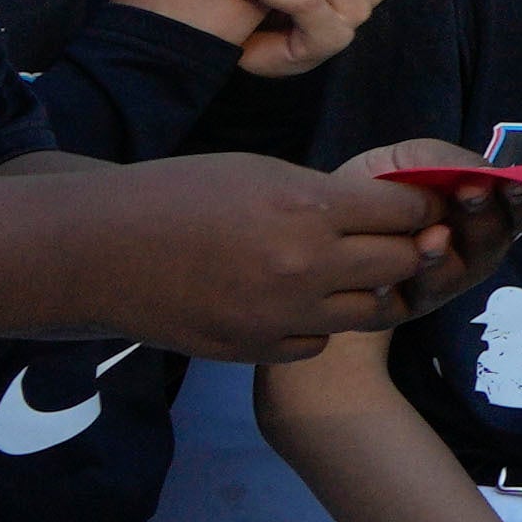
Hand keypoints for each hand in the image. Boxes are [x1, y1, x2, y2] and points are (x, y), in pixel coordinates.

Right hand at [32, 150, 483, 357]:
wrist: (101, 252)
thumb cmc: (178, 195)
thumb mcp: (260, 172)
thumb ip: (325, 194)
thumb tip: (381, 209)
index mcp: (310, 208)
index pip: (408, 214)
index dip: (420, 209)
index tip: (418, 209)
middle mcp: (306, 266)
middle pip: (402, 264)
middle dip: (409, 250)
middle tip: (396, 242)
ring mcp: (283, 315)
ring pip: (370, 311)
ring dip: (370, 291)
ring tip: (350, 274)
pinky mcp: (257, 349)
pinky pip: (319, 341)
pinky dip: (319, 323)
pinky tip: (297, 302)